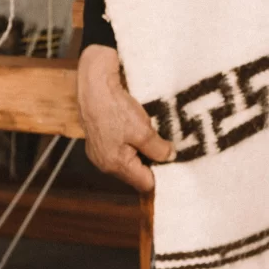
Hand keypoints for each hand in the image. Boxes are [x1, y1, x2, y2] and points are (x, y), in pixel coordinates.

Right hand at [77, 45, 172, 192]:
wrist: (94, 84)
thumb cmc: (115, 108)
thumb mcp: (143, 130)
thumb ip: (158, 148)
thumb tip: (169, 157)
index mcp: (115, 165)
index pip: (144, 183)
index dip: (161, 176)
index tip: (175, 165)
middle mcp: (104, 163)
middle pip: (136, 173)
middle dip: (152, 162)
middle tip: (168, 148)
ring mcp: (99, 151)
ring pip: (128, 160)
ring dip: (142, 151)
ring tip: (154, 136)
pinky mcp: (98, 139)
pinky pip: (120, 148)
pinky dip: (131, 142)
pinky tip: (138, 129)